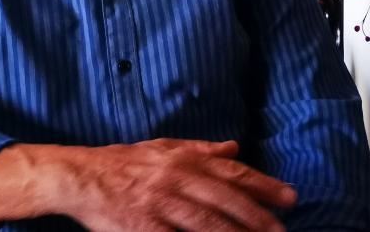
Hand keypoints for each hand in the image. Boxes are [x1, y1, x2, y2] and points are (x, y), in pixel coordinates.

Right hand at [57, 138, 296, 230]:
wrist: (80, 176)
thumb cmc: (123, 163)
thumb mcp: (162, 148)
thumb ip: (199, 149)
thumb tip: (234, 146)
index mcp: (182, 159)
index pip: (230, 171)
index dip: (262, 184)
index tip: (289, 197)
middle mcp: (175, 178)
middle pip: (224, 198)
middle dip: (257, 214)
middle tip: (282, 229)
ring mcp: (160, 204)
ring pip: (206, 222)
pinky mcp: (144, 227)